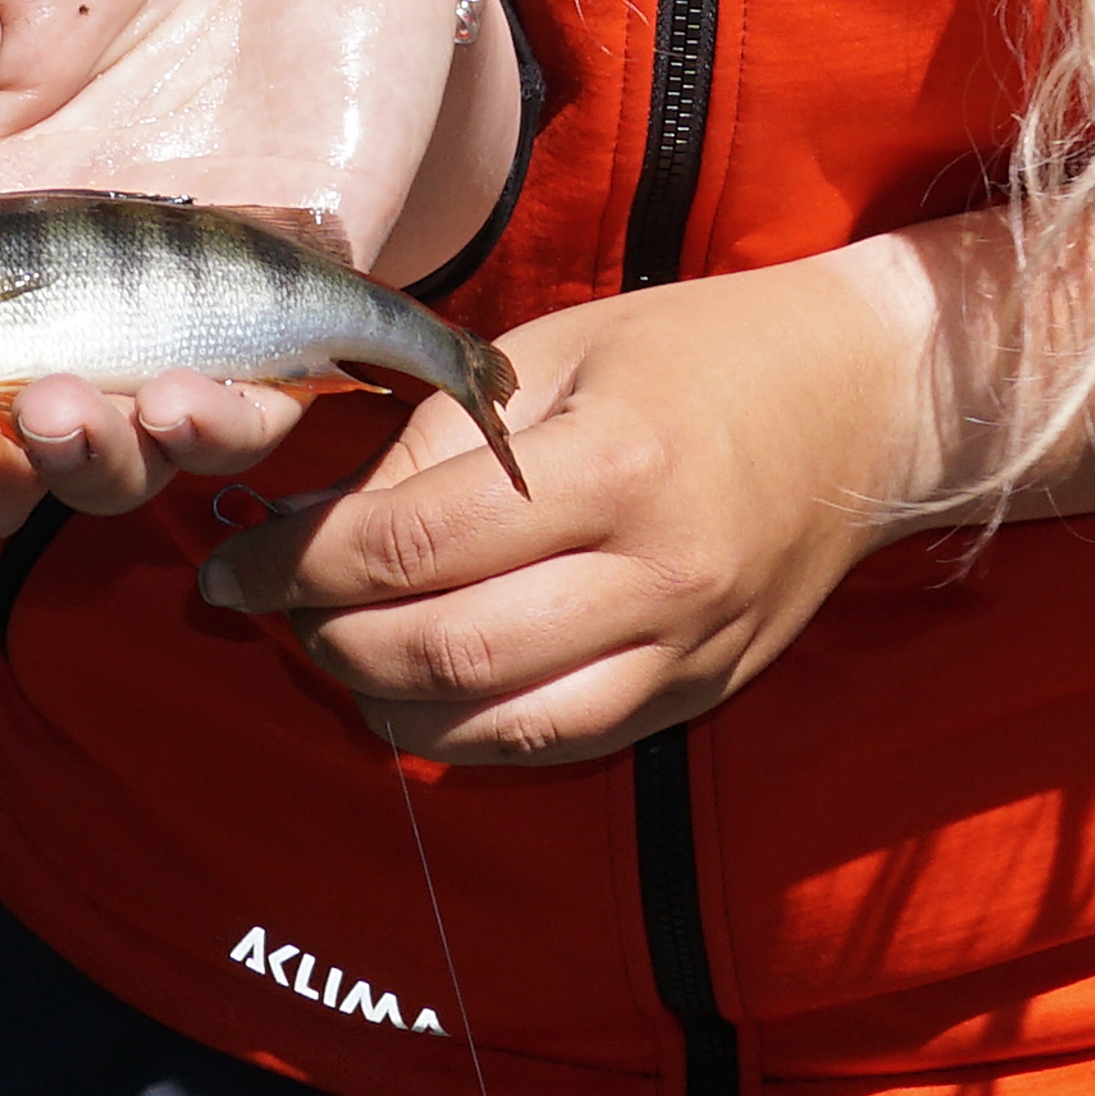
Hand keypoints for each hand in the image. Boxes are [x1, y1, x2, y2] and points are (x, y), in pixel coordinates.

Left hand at [194, 254, 941, 765]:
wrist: (863, 404)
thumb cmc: (698, 349)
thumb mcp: (560, 348)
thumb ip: (444, 437)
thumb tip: (325, 516)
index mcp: (611, 465)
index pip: (414, 546)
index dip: (302, 564)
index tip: (232, 562)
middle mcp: (651, 577)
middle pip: (443, 656)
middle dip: (326, 641)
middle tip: (267, 609)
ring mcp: (681, 653)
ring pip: (492, 732)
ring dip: (384, 705)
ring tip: (330, 653)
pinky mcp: (695, 698)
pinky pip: (556, 747)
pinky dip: (464, 739)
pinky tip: (414, 695)